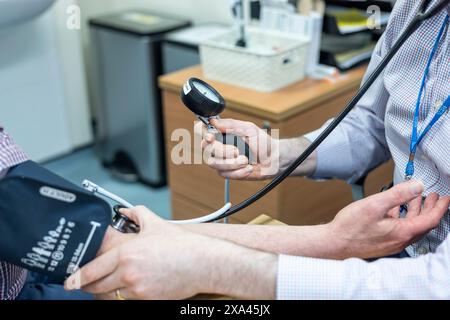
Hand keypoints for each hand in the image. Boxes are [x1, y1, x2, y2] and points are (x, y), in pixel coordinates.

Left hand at [65, 206, 213, 299]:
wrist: (204, 263)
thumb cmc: (182, 245)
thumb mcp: (156, 224)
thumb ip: (136, 213)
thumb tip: (126, 210)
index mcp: (126, 253)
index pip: (92, 270)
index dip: (77, 278)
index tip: (70, 281)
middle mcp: (128, 273)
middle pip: (97, 287)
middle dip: (89, 286)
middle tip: (87, 282)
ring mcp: (138, 289)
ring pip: (112, 296)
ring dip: (108, 291)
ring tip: (113, 282)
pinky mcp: (148, 300)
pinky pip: (128, 300)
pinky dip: (126, 295)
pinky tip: (133, 285)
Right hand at [197, 118, 279, 179]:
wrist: (274, 158)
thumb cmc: (262, 142)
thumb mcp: (248, 128)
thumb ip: (230, 125)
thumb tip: (213, 121)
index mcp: (222, 134)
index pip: (203, 132)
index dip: (202, 134)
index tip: (211, 137)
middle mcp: (219, 147)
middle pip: (206, 150)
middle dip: (222, 151)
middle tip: (236, 150)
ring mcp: (222, 161)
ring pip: (214, 164)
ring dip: (231, 163)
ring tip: (246, 160)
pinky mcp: (228, 173)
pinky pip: (225, 174)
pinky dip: (238, 171)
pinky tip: (248, 168)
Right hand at [329, 180, 449, 258]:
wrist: (333, 244)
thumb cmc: (349, 228)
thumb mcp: (374, 205)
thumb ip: (398, 194)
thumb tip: (417, 186)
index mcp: (402, 232)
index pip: (430, 220)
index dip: (440, 207)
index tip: (445, 198)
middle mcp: (400, 240)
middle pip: (422, 224)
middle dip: (429, 208)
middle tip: (434, 197)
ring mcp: (391, 243)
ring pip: (410, 226)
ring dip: (415, 211)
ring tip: (416, 198)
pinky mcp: (382, 243)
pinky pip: (399, 229)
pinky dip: (402, 216)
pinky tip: (395, 208)